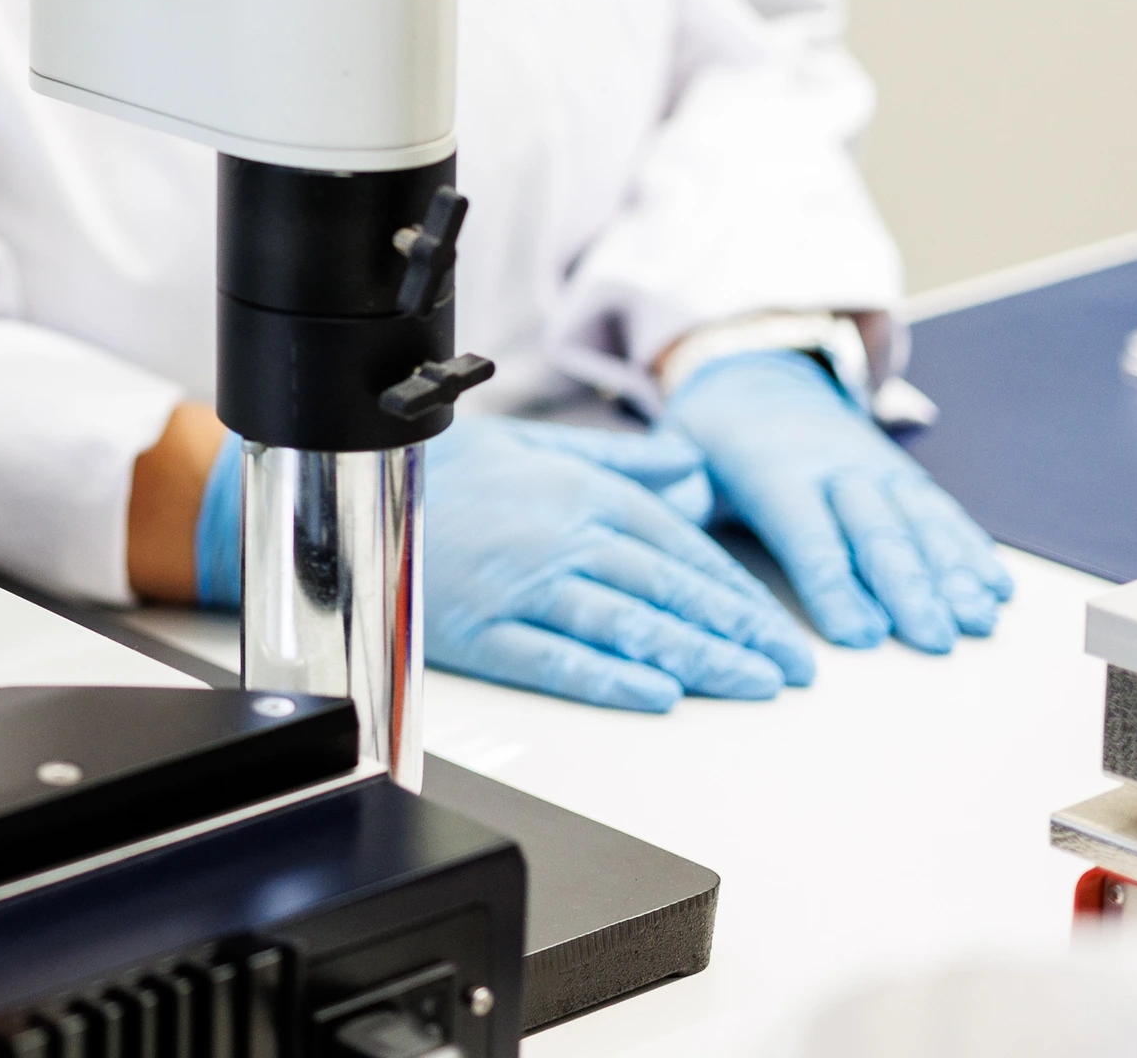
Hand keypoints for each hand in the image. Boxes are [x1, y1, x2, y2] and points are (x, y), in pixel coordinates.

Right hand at [395, 416, 817, 710]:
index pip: (679, 545)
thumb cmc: (439, 468)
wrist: (348, 489)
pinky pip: (557, 659)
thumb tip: (688, 468)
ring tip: (750, 684)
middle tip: (789, 668)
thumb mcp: (535, 441)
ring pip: (628, 626)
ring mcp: (523, 587)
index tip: (775, 624)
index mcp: (580, 490)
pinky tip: (658, 695)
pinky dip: (610, 679)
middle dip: (739, 631)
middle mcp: (562, 538)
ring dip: (698, 658)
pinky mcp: (482, 630)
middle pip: (668, 589)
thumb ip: (619, 460)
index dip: (735, 591)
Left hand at [665, 350, 1011, 652]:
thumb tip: (663, 510)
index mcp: (773, 467)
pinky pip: (943, 512)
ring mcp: (876, 469)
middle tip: (933, 639)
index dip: (834, 583)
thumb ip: (676, 488)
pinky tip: (996, 588)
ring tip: (977, 620)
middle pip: (876, 531)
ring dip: (952, 572)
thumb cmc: (712, 437)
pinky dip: (972, 549)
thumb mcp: (680, 451)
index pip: (807, 531)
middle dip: (908, 586)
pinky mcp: (903, 476)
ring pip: (920, 522)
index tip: (858, 634)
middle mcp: (834, 466)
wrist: (759, 376)